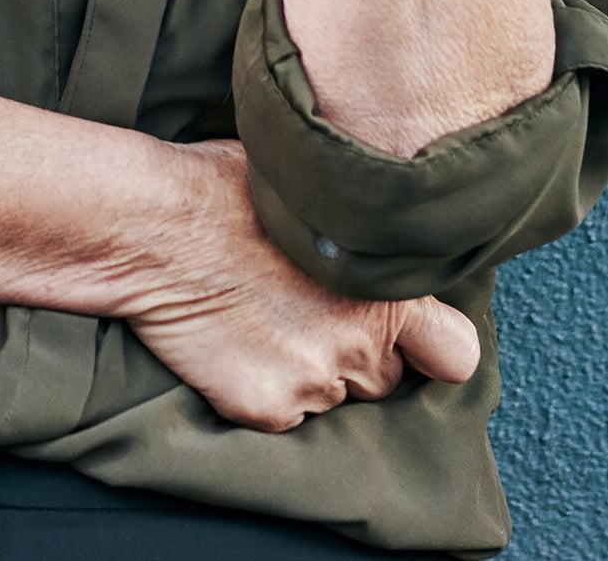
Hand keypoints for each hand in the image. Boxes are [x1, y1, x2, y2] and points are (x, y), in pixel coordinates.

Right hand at [118, 140, 482, 432]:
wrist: (151, 227)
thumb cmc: (221, 190)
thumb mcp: (312, 193)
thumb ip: (357, 232)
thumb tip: (373, 224)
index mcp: (387, 292)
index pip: (456, 353)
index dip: (431, 347)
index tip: (409, 337)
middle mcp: (361, 345)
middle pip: (386, 379)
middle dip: (356, 356)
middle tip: (305, 317)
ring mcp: (314, 383)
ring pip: (332, 398)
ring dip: (308, 374)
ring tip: (259, 324)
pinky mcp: (266, 410)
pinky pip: (281, 416)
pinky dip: (260, 391)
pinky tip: (230, 345)